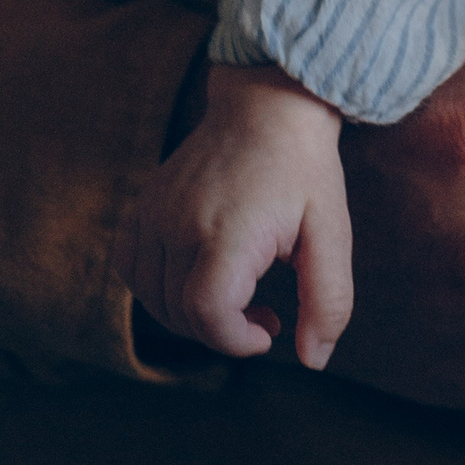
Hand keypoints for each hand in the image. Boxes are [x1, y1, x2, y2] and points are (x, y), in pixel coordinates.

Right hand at [117, 63, 350, 366]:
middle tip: (266, 315)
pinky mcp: (142, 206)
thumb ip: (328, 299)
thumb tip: (314, 360)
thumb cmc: (305, 169)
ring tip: (238, 296)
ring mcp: (153, 214)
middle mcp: (178, 224)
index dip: (235, 340)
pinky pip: (132, 269)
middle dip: (223, 332)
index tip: (269, 332)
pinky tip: (198, 276)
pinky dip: (159, 289)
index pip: (207, 313)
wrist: (268, 104)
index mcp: (228, 231)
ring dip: (192, 315)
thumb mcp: (333, 233)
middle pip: (181, 313)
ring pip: (152, 299)